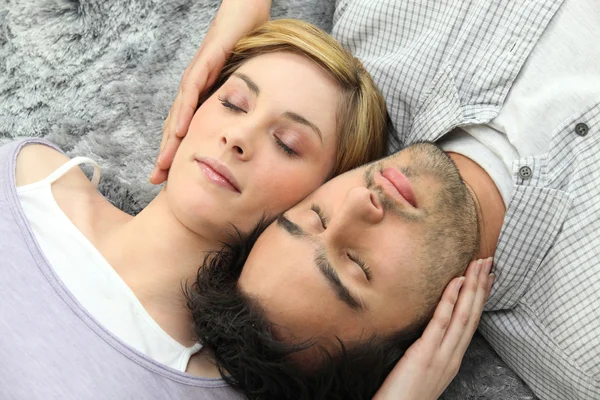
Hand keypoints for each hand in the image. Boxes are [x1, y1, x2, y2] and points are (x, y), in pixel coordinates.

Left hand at [150, 0, 271, 183]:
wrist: (247, 14)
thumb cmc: (245, 48)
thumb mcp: (241, 88)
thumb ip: (238, 110)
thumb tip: (243, 136)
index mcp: (200, 97)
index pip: (183, 130)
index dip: (175, 155)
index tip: (167, 179)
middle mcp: (193, 88)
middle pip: (174, 126)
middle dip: (165, 154)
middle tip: (155, 179)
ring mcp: (197, 74)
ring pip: (178, 112)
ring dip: (169, 139)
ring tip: (163, 163)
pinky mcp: (206, 61)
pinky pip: (192, 89)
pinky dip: (184, 111)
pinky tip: (180, 130)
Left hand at [372, 258, 493, 399]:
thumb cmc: (403, 396)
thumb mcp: (424, 370)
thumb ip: (430, 352)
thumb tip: (429, 334)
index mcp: (451, 359)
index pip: (471, 324)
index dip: (480, 299)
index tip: (487, 279)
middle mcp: (452, 356)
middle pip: (472, 316)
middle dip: (481, 287)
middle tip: (488, 262)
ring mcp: (441, 356)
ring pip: (464, 316)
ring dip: (472, 288)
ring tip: (478, 265)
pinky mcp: (425, 355)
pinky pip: (441, 323)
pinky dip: (450, 300)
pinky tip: (455, 282)